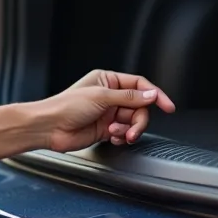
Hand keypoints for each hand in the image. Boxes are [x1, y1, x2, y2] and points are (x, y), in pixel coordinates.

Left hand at [41, 70, 175, 152]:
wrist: (49, 127)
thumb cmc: (66, 106)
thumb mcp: (101, 96)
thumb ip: (129, 97)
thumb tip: (151, 94)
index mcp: (108, 80)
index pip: (139, 85)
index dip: (155, 95)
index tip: (168, 106)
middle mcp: (110, 96)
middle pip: (139, 107)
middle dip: (139, 120)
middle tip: (133, 130)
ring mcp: (108, 113)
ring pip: (133, 122)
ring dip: (129, 130)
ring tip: (116, 133)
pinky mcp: (105, 129)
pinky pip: (124, 133)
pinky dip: (122, 137)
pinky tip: (111, 137)